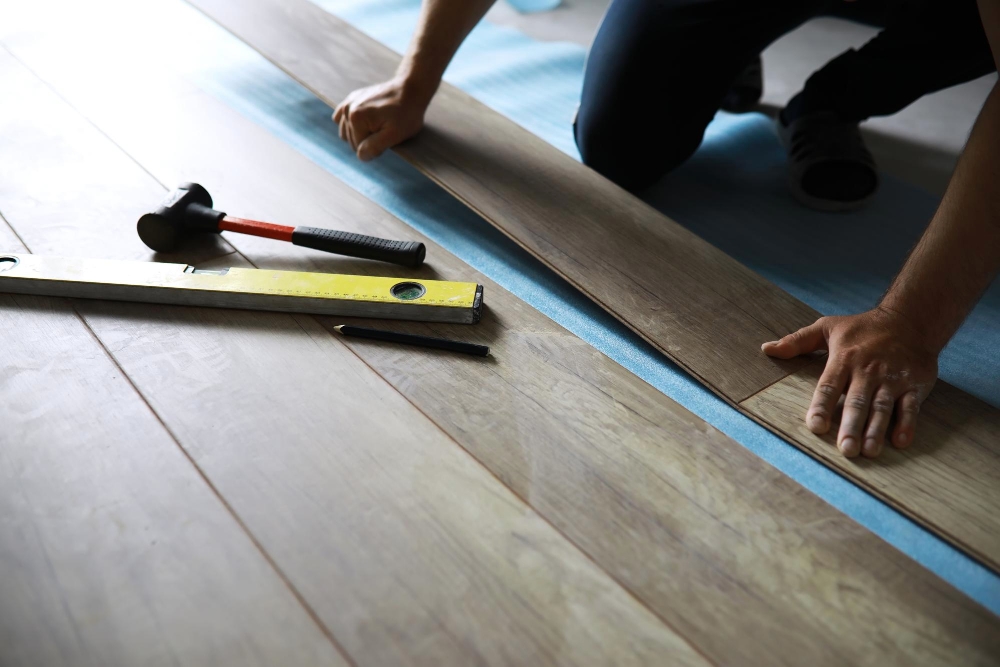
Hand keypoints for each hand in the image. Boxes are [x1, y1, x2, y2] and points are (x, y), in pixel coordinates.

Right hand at [333, 77, 431, 160]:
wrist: (410, 90)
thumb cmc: (406, 113)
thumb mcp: (395, 135)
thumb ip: (375, 147)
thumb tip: (360, 155)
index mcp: (356, 118)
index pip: (359, 149)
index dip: (375, 147)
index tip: (388, 137)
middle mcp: (348, 109)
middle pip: (351, 141)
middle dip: (368, 140)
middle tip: (385, 130)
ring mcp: (348, 103)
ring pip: (346, 133)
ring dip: (360, 133)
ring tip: (378, 125)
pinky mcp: (351, 99)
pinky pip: (341, 119)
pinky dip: (350, 125)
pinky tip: (363, 123)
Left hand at [762, 307, 938, 457]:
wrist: (910, 319)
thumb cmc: (863, 328)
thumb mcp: (827, 327)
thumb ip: (797, 341)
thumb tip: (766, 349)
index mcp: (844, 358)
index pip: (829, 386)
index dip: (822, 406)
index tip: (815, 426)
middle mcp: (868, 370)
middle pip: (857, 401)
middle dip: (851, 425)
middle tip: (846, 449)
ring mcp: (892, 378)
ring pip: (883, 407)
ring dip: (876, 430)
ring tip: (869, 451)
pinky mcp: (915, 383)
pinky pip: (910, 406)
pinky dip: (907, 423)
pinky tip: (900, 441)